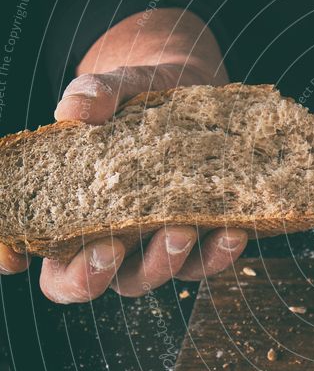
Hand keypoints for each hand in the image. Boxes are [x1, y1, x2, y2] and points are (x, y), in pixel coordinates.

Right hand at [0, 9, 248, 302]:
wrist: (193, 92)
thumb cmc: (138, 96)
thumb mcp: (116, 88)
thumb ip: (93, 95)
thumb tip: (78, 110)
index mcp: (72, 215)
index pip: (37, 257)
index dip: (13, 258)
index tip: (14, 258)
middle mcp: (110, 240)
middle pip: (89, 282)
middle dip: (95, 273)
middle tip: (111, 246)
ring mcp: (154, 244)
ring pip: (149, 276)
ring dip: (165, 261)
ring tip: (182, 229)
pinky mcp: (201, 240)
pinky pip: (206, 262)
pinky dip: (220, 253)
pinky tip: (234, 230)